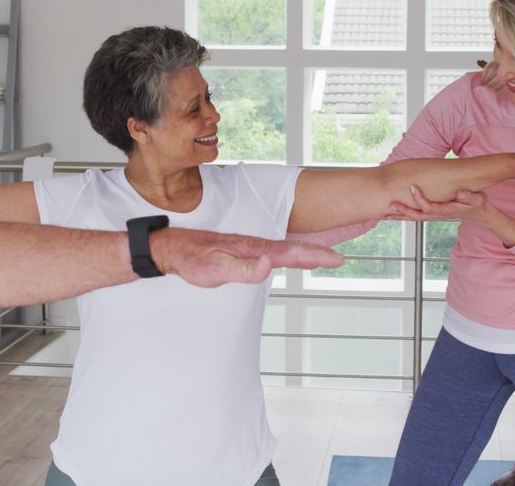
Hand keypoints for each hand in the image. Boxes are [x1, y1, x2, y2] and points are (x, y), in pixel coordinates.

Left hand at [152, 228, 344, 287]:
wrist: (174, 248)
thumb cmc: (193, 258)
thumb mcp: (215, 267)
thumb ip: (243, 269)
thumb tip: (268, 264)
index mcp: (254, 248)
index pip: (289, 253)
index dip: (313, 256)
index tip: (335, 259)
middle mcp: (257, 246)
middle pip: (293, 250)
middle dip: (317, 253)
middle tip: (339, 258)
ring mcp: (252, 249)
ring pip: (286, 250)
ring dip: (308, 252)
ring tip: (328, 257)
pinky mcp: (247, 254)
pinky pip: (276, 253)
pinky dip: (292, 254)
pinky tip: (297, 258)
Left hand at [386, 186, 489, 222]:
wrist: (478, 212)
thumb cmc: (477, 204)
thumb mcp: (478, 199)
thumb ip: (470, 197)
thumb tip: (462, 193)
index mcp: (446, 211)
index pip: (429, 208)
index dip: (420, 199)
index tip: (413, 187)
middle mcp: (437, 215)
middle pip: (417, 216)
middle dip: (403, 211)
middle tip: (390, 205)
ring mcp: (434, 215)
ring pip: (414, 217)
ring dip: (400, 215)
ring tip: (385, 213)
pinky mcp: (432, 212)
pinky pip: (416, 214)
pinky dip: (404, 214)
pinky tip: (394, 211)